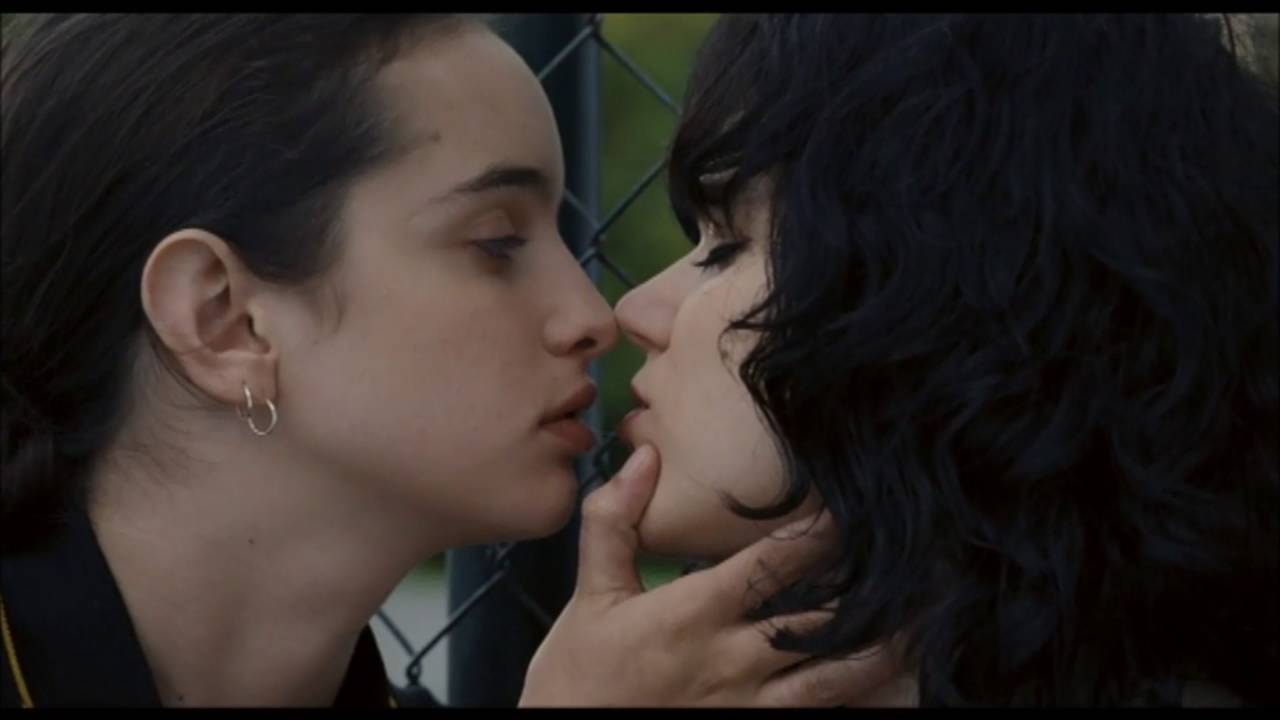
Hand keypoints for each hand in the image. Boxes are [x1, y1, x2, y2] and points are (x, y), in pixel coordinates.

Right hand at [519, 444, 906, 706]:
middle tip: (918, 556)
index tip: (855, 504)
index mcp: (692, 614)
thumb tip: (644, 456)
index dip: (820, 533)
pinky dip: (856, 698)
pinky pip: (816, 714)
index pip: (772, 563)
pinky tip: (890, 682)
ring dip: (883, 647)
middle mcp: (731, 660)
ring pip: (834, 676)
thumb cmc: (576, 677)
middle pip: (820, 619)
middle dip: (870, 587)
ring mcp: (747, 705)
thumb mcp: (588, 595)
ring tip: (926, 618)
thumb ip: (614, 522)